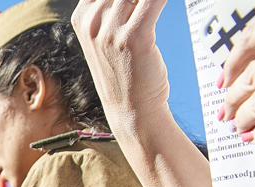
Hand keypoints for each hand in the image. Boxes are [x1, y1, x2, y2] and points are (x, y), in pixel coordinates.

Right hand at [72, 0, 171, 135]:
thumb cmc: (125, 71)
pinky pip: (155, 0)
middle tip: (150, 8)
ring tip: (155, 9)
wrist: (131, 109)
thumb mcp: (106, 36)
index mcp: (82, 17)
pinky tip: (172, 3)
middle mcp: (92, 22)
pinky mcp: (134, 36)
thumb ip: (114, 7)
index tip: (138, 4)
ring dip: (152, 0)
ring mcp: (110, 30)